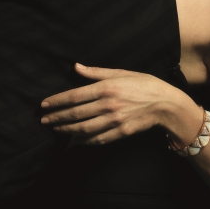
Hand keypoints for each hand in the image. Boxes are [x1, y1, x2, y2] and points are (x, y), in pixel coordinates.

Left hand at [41, 63, 182, 144]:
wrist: (166, 103)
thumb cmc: (144, 84)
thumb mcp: (121, 72)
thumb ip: (96, 72)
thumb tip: (76, 67)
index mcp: (107, 87)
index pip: (75, 95)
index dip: (57, 101)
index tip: (44, 105)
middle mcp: (109, 104)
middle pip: (76, 113)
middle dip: (57, 117)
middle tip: (43, 120)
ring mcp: (115, 120)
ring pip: (84, 128)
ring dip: (66, 130)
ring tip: (55, 129)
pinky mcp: (121, 132)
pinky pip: (98, 139)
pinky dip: (84, 141)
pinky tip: (74, 140)